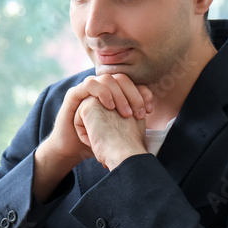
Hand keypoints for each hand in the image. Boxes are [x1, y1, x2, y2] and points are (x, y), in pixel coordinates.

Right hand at [33, 74, 151, 198]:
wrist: (74, 149)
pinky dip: (102, 93)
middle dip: (134, 95)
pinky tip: (109, 106)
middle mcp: (101, 88)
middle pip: (122, 78)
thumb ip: (133, 120)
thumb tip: (152, 118)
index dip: (143, 93)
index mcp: (114, 92)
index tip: (149, 111)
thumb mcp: (120, 130)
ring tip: (125, 113)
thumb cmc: (98, 140)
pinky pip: (90, 84)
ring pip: (107, 78)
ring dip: (119, 94)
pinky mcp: (75, 94)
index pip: (132, 83)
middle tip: (139, 113)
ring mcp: (88, 89)